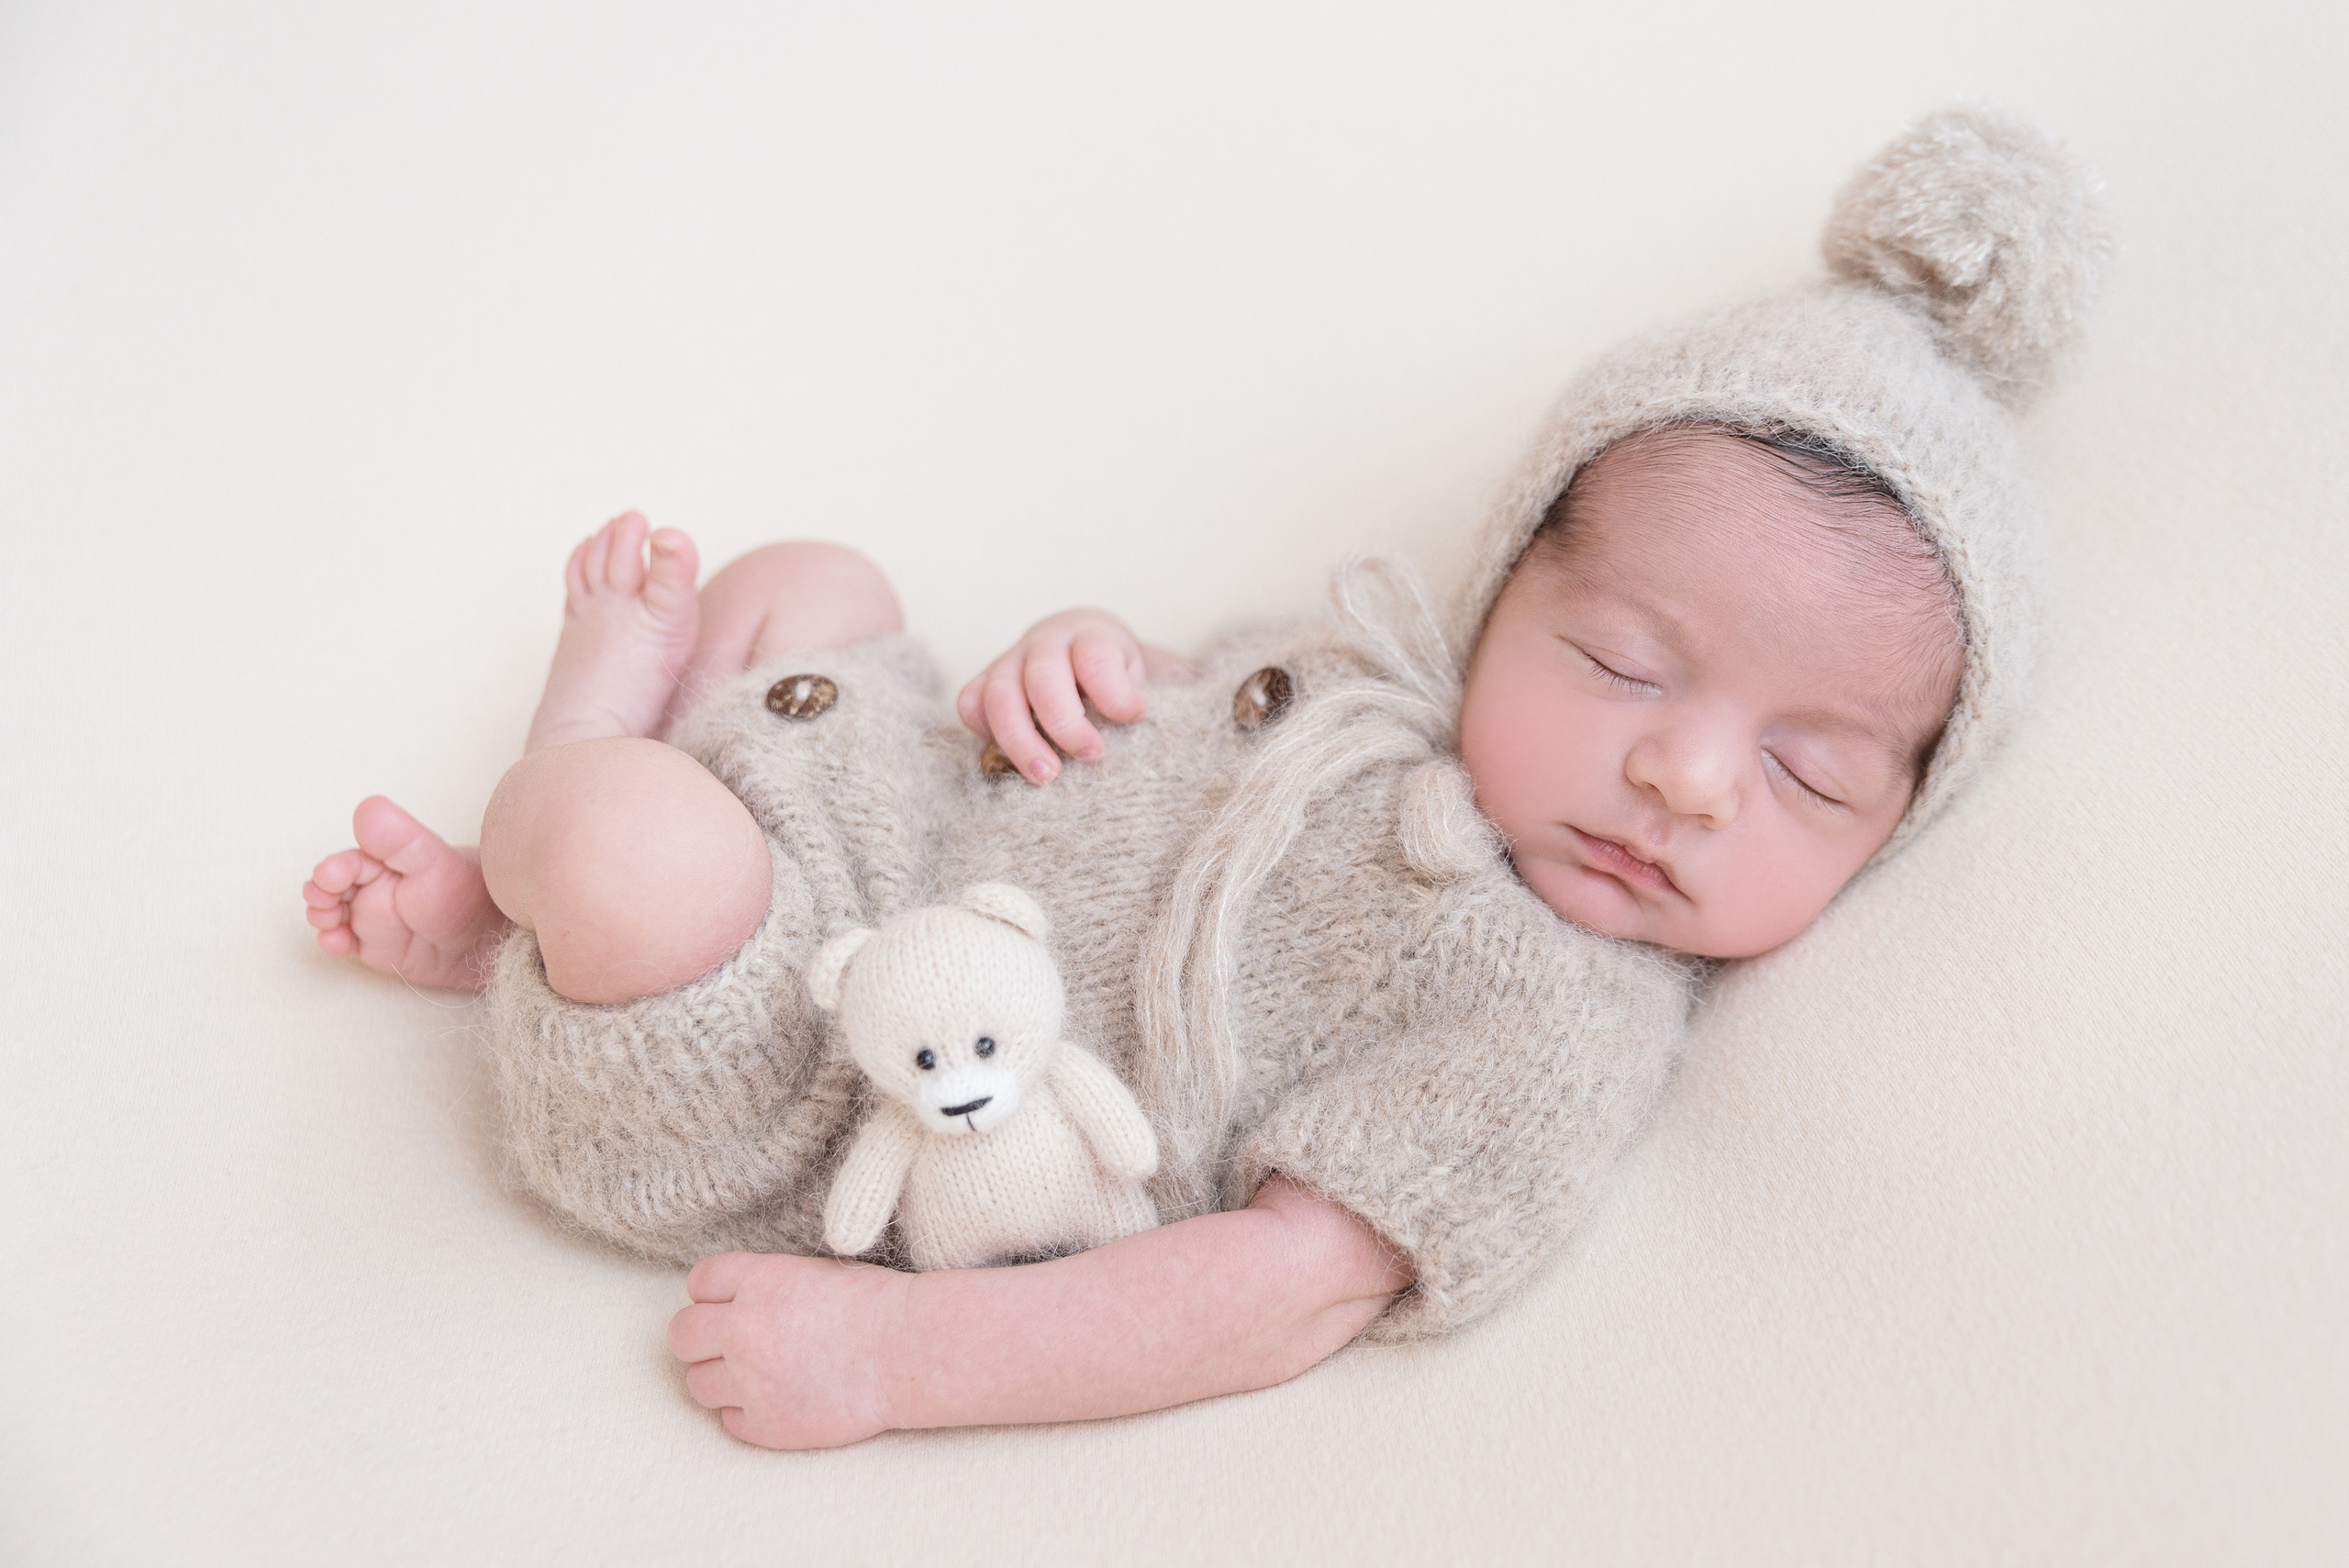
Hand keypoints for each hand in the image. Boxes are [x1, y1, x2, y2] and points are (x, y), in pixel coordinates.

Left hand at [666, 1251, 908, 1449]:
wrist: (911, 1352)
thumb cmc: (875, 1305)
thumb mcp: (813, 1273)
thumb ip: (764, 1285)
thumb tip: (729, 1301)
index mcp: (760, 1282)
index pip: (699, 1283)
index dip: (714, 1294)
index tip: (732, 1304)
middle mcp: (744, 1330)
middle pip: (681, 1336)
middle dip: (701, 1339)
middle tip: (732, 1344)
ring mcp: (752, 1382)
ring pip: (696, 1384)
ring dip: (721, 1379)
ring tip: (760, 1375)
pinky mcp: (766, 1426)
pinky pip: (728, 1421)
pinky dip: (748, 1413)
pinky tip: (782, 1399)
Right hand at [956, 609, 1189, 782]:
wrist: (1089, 656)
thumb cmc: (1127, 680)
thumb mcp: (1157, 679)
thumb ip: (1171, 694)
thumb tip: (1221, 717)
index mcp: (1096, 634)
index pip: (1097, 656)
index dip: (1113, 690)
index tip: (1134, 717)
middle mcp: (1048, 642)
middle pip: (1043, 676)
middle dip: (1064, 721)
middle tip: (1090, 757)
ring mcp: (1012, 661)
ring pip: (999, 692)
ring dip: (1019, 738)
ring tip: (1046, 777)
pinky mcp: (988, 683)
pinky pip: (970, 701)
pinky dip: (980, 727)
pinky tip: (999, 754)